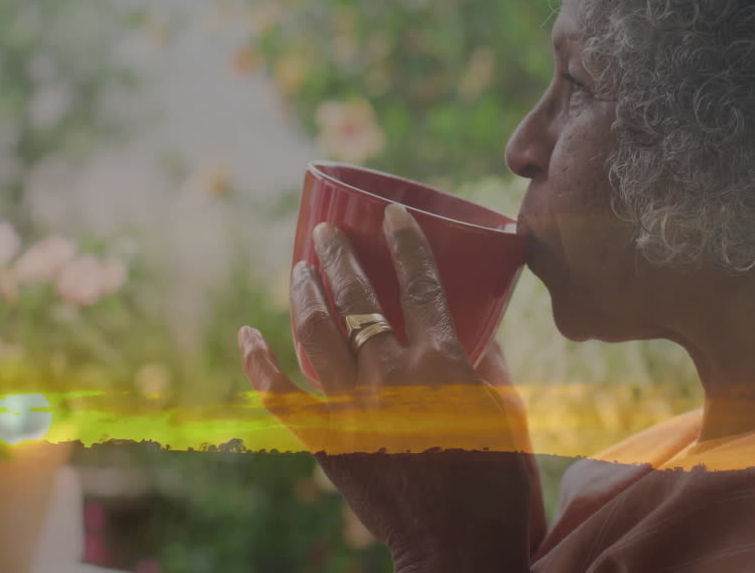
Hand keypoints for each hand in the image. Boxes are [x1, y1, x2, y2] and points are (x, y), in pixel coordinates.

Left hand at [239, 203, 531, 571]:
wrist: (462, 548)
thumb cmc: (499, 482)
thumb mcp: (506, 412)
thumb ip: (484, 362)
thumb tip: (472, 329)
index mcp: (442, 364)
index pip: (420, 285)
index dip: (406, 243)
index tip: (394, 215)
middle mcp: (391, 377)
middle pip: (356, 301)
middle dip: (339, 258)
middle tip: (327, 233)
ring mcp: (352, 411)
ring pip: (314, 334)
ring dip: (303, 293)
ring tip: (299, 267)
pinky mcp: (327, 445)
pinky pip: (281, 399)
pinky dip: (259, 363)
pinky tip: (247, 333)